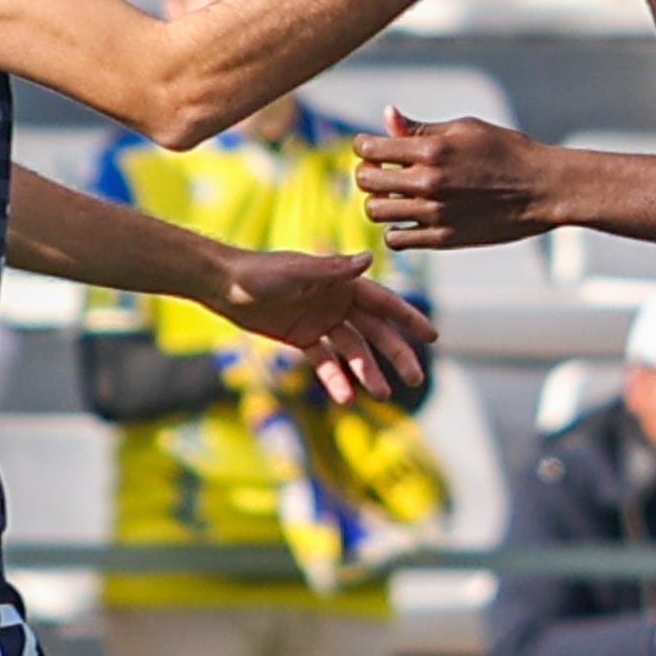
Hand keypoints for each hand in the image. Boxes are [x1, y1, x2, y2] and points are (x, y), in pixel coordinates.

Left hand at [206, 246, 432, 403]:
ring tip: (381, 394)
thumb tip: (370, 259)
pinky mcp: (301, 337)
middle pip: (374, 331)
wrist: (223, 285)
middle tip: (414, 378)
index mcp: (342, 282)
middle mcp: (336, 301)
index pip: (383, 302)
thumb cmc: (259, 272)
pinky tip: (344, 396)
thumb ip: (333, 270)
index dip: (408, 319)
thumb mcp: (297, 271)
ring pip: (352, 350)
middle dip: (395, 353)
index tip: (432, 336)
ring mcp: (320, 321)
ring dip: (366, 371)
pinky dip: (334, 377)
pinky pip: (324, 361)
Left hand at [352, 111, 556, 250]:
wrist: (543, 188)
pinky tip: (409, 217)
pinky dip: (395, 229)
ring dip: (379, 201)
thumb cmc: (507, 151)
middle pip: (366, 181)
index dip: (365, 146)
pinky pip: (396, 240)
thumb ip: (421, 129)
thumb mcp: (465, 129)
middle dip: (368, 173)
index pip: (369, 149)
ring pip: (375, 212)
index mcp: (432, 150)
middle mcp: (428, 183)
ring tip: (395, 195)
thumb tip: (387, 116)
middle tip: (382, 171)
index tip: (374, 148)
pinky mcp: (444, 239)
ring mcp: (435, 214)